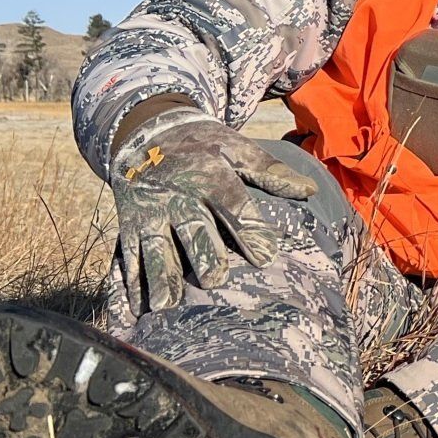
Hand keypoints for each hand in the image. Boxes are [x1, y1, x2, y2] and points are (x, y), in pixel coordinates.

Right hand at [111, 108, 313, 310]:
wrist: (148, 130)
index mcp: (209, 176)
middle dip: (203, 254)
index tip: (266, 257)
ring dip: (160, 275)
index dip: (249, 230)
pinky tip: (135, 306)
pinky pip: (127, 254)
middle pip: (192, 228)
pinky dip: (128, 280)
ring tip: (166, 304)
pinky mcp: (129, 223)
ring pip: (156, 246)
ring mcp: (150, 211)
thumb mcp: (238, 149)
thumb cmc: (204, 146)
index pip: (233, 205)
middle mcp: (177, 195)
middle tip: (214, 282)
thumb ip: (272, 172)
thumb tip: (310, 190)